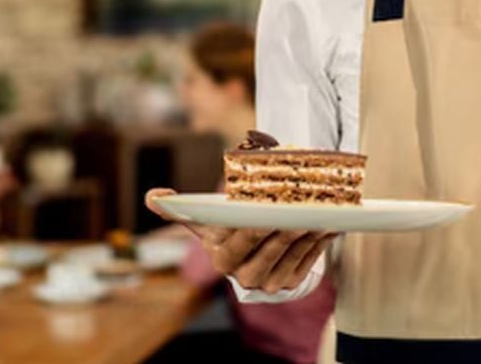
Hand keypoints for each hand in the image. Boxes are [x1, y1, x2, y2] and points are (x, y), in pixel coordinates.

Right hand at [145, 188, 334, 294]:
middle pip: (273, 244)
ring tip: (322, 208)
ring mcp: (271, 283)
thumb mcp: (204, 222)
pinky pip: (310, 257)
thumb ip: (179, 211)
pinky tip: (328, 222)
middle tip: (305, 203)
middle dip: (289, 223)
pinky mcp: (292, 283)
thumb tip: (152, 196)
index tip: (270, 209)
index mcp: (223, 259)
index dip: (258, 225)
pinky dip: (321, 239)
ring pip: (295, 249)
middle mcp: (246, 276)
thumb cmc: (226, 230)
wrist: (250, 256)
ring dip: (311, 228)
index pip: (243, 239)